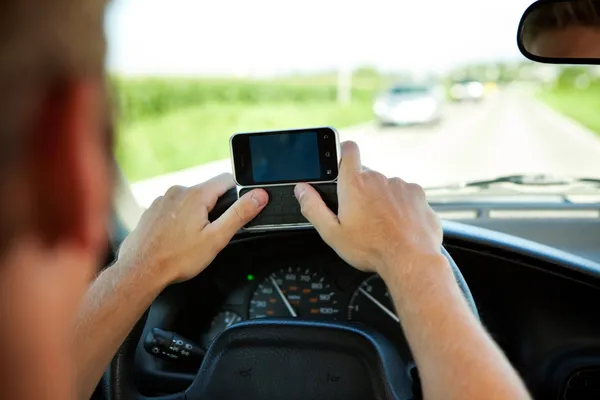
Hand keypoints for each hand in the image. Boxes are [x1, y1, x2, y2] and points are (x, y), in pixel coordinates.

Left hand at [117, 173, 267, 283]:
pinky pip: (174, 209)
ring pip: (191, 201)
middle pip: (208, 191)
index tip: (237, 210)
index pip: (227, 179)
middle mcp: (178, 191)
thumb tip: (259, 195)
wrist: (140, 270)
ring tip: (192, 240)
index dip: (238, 193)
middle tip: (212, 234)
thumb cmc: (176, 258)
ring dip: (196, 215)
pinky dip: (180, 220)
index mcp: (196, 195)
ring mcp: (162, 200)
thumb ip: (240, 214)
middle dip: (215, 209)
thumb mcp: (216, 238)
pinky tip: (177, 239)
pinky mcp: (152, 210)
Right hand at [294, 141, 441, 275]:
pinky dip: (401, 207)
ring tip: (382, 225)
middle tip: (361, 216)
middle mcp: (378, 179)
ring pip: (386, 187)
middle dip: (362, 192)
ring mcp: (399, 186)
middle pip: (366, 176)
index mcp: (354, 185)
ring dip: (383, 200)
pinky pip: (405, 196)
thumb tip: (302, 190)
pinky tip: (398, 225)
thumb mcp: (332, 233)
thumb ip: (313, 207)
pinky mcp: (417, 195)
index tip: (342, 162)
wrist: (409, 259)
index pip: (348, 150)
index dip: (344, 152)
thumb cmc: (371, 249)